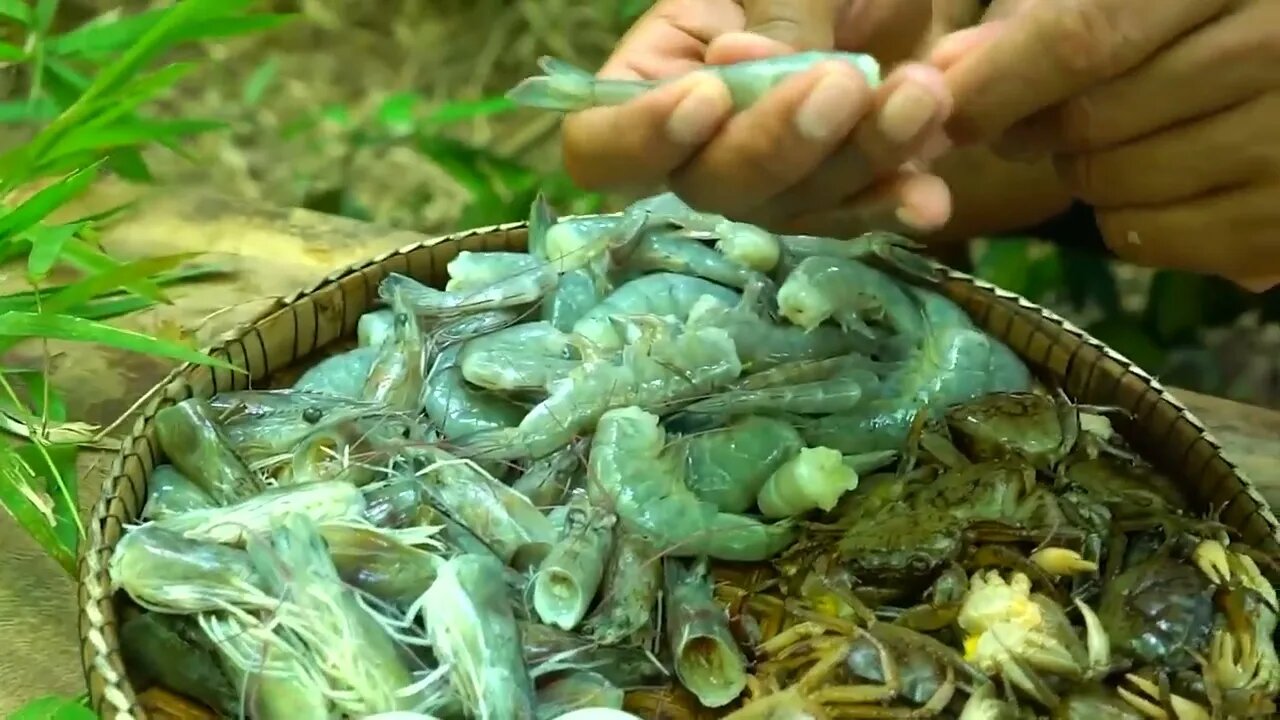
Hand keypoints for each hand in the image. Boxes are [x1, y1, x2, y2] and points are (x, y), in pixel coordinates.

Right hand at [560, 0, 951, 236]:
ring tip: (920, 98)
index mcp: (652, 82)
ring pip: (791, 210)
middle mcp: (701, 148)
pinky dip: (894, 201)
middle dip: (776, 145)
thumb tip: (745, 64)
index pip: (600, 147)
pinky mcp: (841, 191)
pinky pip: (857, 214)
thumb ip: (771, 10)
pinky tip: (928, 195)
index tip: (706, 93)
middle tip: (844, 82)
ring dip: (856, 163)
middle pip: (709, 189)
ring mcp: (773, 178)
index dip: (641, 138)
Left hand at [933, 0, 1279, 289]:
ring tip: (1117, 133)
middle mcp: (1272, 48)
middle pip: (1089, 122)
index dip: (996, 82)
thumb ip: (1037, 18)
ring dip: (1080, 171)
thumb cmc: (1199, 9)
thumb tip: (942, 72)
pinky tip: (1156, 174)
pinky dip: (1121, 215)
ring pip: (1112, 185)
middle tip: (1036, 118)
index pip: (1082, 37)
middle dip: (1033, 128)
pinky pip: (1147, 238)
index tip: (943, 110)